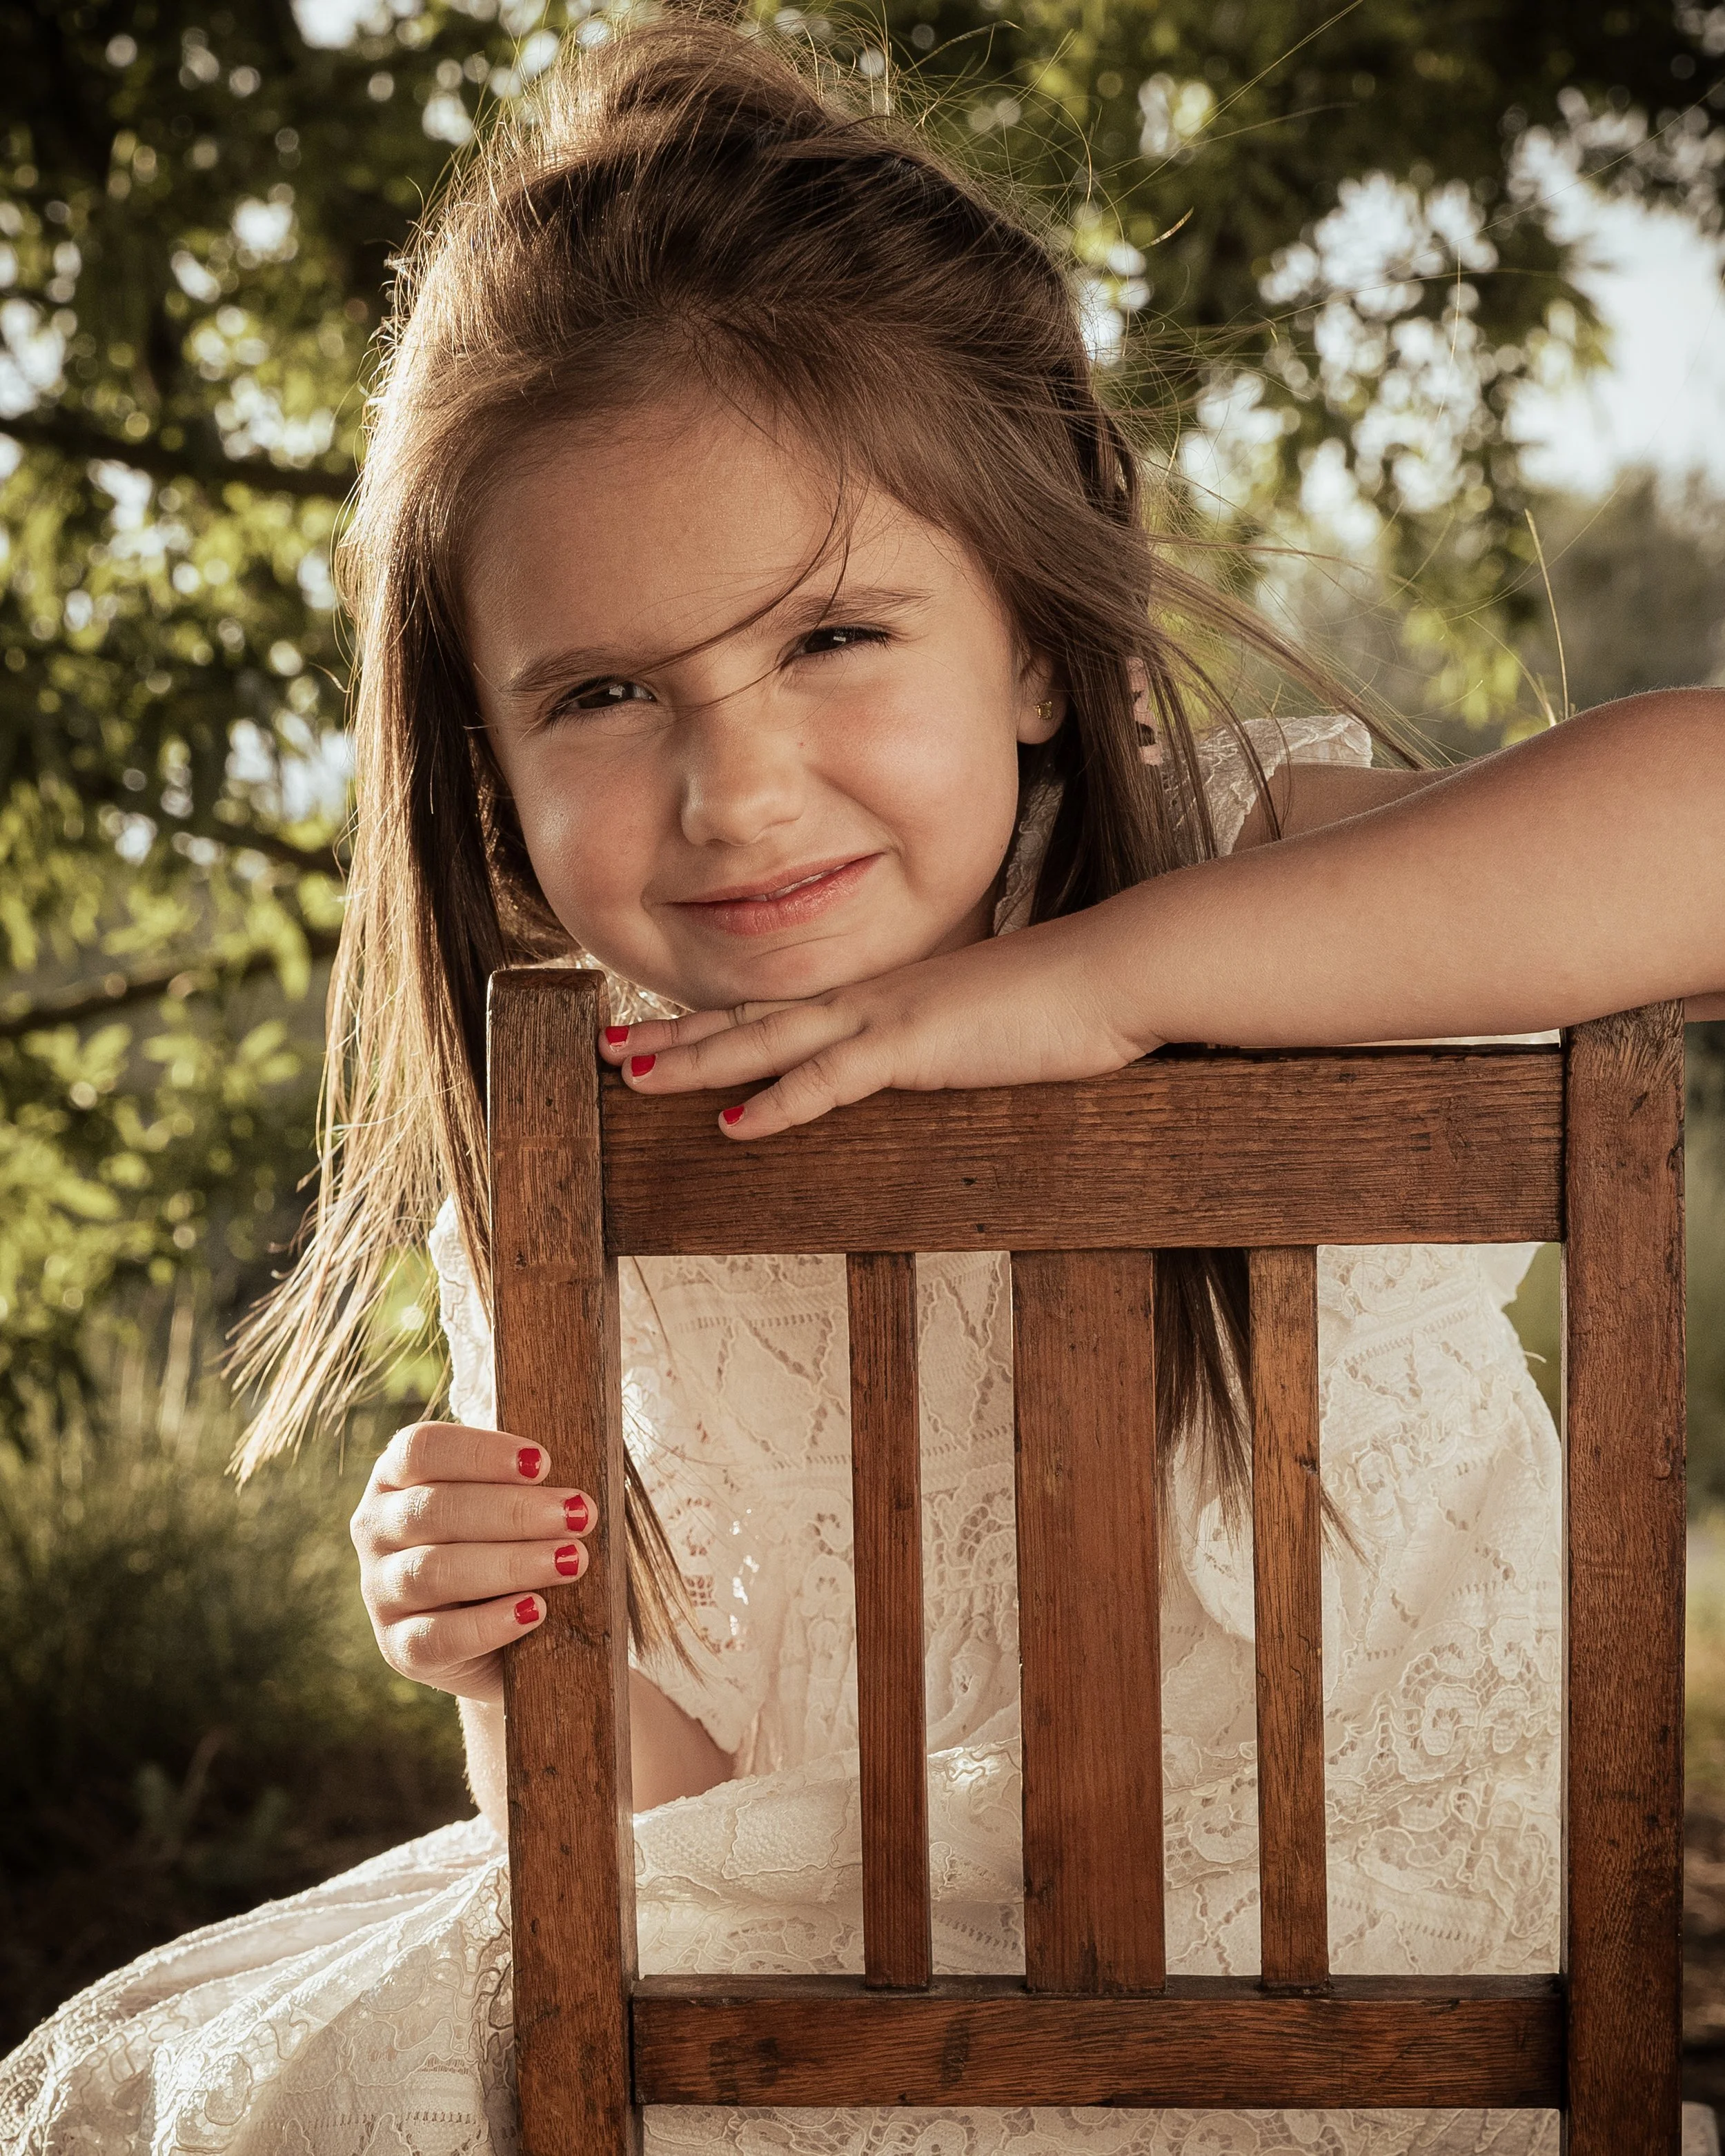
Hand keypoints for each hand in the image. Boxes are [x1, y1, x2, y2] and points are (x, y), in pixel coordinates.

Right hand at [351, 1423, 597, 1704]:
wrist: (507, 1641)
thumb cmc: (512, 1546)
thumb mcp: (514, 1508)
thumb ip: (527, 1486)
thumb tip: (573, 1489)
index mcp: (396, 1476)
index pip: (420, 1449)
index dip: (480, 1452)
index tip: (543, 1463)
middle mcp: (376, 1528)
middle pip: (434, 1509)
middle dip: (514, 1511)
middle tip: (578, 1514)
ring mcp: (380, 1591)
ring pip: (433, 1571)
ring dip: (511, 1563)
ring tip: (571, 1560)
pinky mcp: (398, 1648)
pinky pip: (435, 1638)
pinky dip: (488, 1624)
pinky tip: (533, 1610)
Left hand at [600, 909, 1156, 1137]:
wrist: (1118, 972)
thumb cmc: (1070, 1000)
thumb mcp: (993, 1024)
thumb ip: (952, 1038)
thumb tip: (940, 1058)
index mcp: (888, 993)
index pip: (786, 1009)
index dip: (719, 1022)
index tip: (662, 1033)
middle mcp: (874, 995)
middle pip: (756, 1018)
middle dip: (677, 1036)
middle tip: (608, 1050)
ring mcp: (890, 1015)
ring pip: (770, 1040)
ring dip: (698, 1060)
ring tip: (633, 1076)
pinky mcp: (917, 1045)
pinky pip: (832, 1077)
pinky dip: (779, 1101)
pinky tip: (732, 1123)